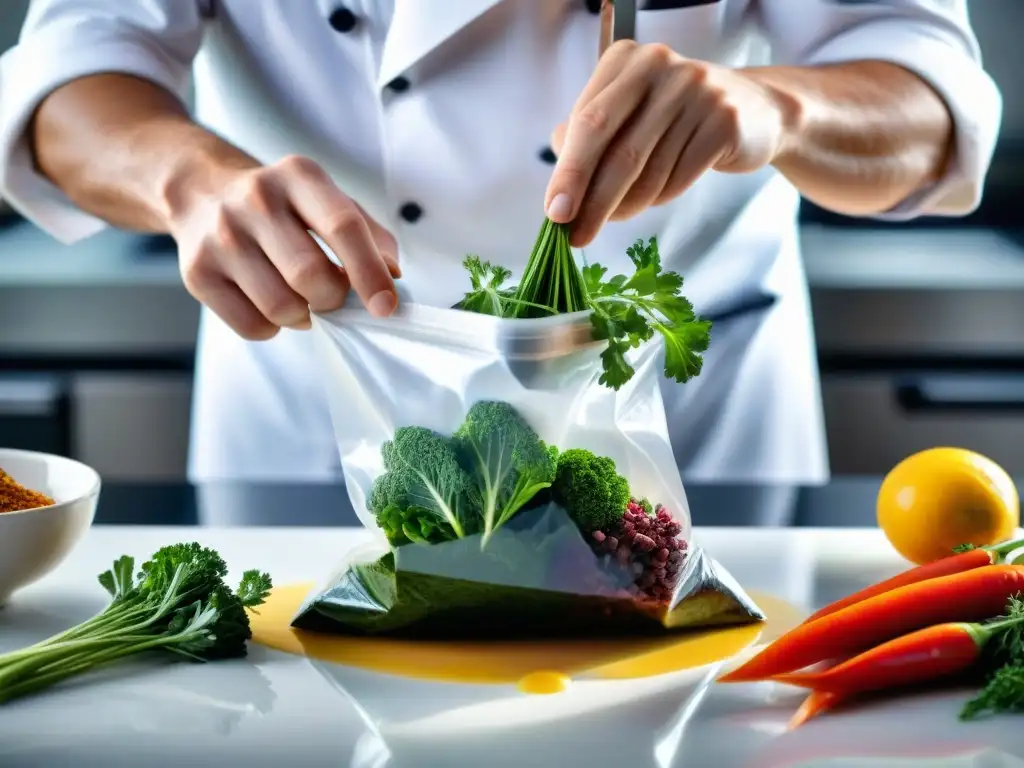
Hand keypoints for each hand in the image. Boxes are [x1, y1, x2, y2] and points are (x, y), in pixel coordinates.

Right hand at [169, 154, 399, 340]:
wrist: (201, 193)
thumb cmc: (282, 206)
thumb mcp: (326, 200)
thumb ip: (369, 234)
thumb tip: (393, 275)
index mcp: (299, 177)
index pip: (342, 227)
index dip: (370, 272)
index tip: (386, 306)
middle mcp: (256, 200)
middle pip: (310, 276)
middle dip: (333, 299)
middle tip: (331, 296)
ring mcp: (221, 237)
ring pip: (281, 307)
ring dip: (304, 316)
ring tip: (301, 299)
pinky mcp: (197, 273)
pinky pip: (252, 326)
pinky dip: (273, 327)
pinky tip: (269, 303)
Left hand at [545, 41, 792, 246]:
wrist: (756, 112)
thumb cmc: (677, 118)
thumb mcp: (629, 114)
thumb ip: (588, 138)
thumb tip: (559, 186)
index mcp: (625, 60)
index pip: (585, 122)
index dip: (567, 172)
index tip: (554, 213)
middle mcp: (659, 66)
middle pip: (610, 144)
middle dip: (588, 196)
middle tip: (573, 235)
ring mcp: (695, 90)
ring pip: (644, 170)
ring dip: (624, 206)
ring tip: (617, 216)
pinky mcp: (723, 121)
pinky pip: (676, 178)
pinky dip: (660, 198)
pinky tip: (658, 196)